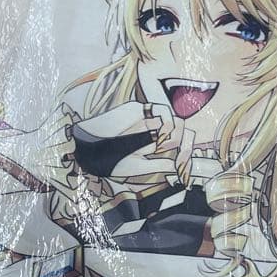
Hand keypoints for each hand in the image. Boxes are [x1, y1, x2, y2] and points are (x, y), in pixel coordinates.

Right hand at [73, 101, 194, 183]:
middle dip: (187, 146)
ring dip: (174, 136)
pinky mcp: (140, 108)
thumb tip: (177, 168)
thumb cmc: (109, 158)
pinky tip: (157, 137)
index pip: (180, 144)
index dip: (186, 153)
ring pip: (176, 121)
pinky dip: (166, 124)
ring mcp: (148, 119)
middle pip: (183, 131)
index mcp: (154, 144)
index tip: (183, 168)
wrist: (89, 147)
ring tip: (160, 147)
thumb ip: (158, 166)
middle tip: (180, 160)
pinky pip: (162, 110)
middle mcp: (154, 130)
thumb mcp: (138, 167)